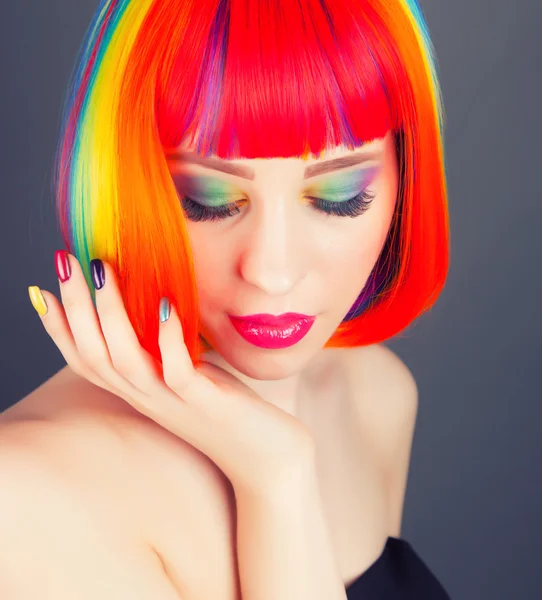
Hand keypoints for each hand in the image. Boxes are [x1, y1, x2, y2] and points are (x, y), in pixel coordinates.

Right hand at [29, 251, 315, 496]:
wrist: (267, 459)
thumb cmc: (226, 408)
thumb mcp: (187, 376)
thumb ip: (165, 352)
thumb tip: (158, 309)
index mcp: (139, 391)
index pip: (86, 361)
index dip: (60, 329)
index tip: (42, 291)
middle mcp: (146, 398)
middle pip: (95, 353)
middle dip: (75, 307)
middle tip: (64, 262)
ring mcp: (173, 402)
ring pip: (125, 360)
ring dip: (110, 315)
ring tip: (103, 271)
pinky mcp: (206, 404)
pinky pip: (178, 372)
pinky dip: (168, 339)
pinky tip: (166, 305)